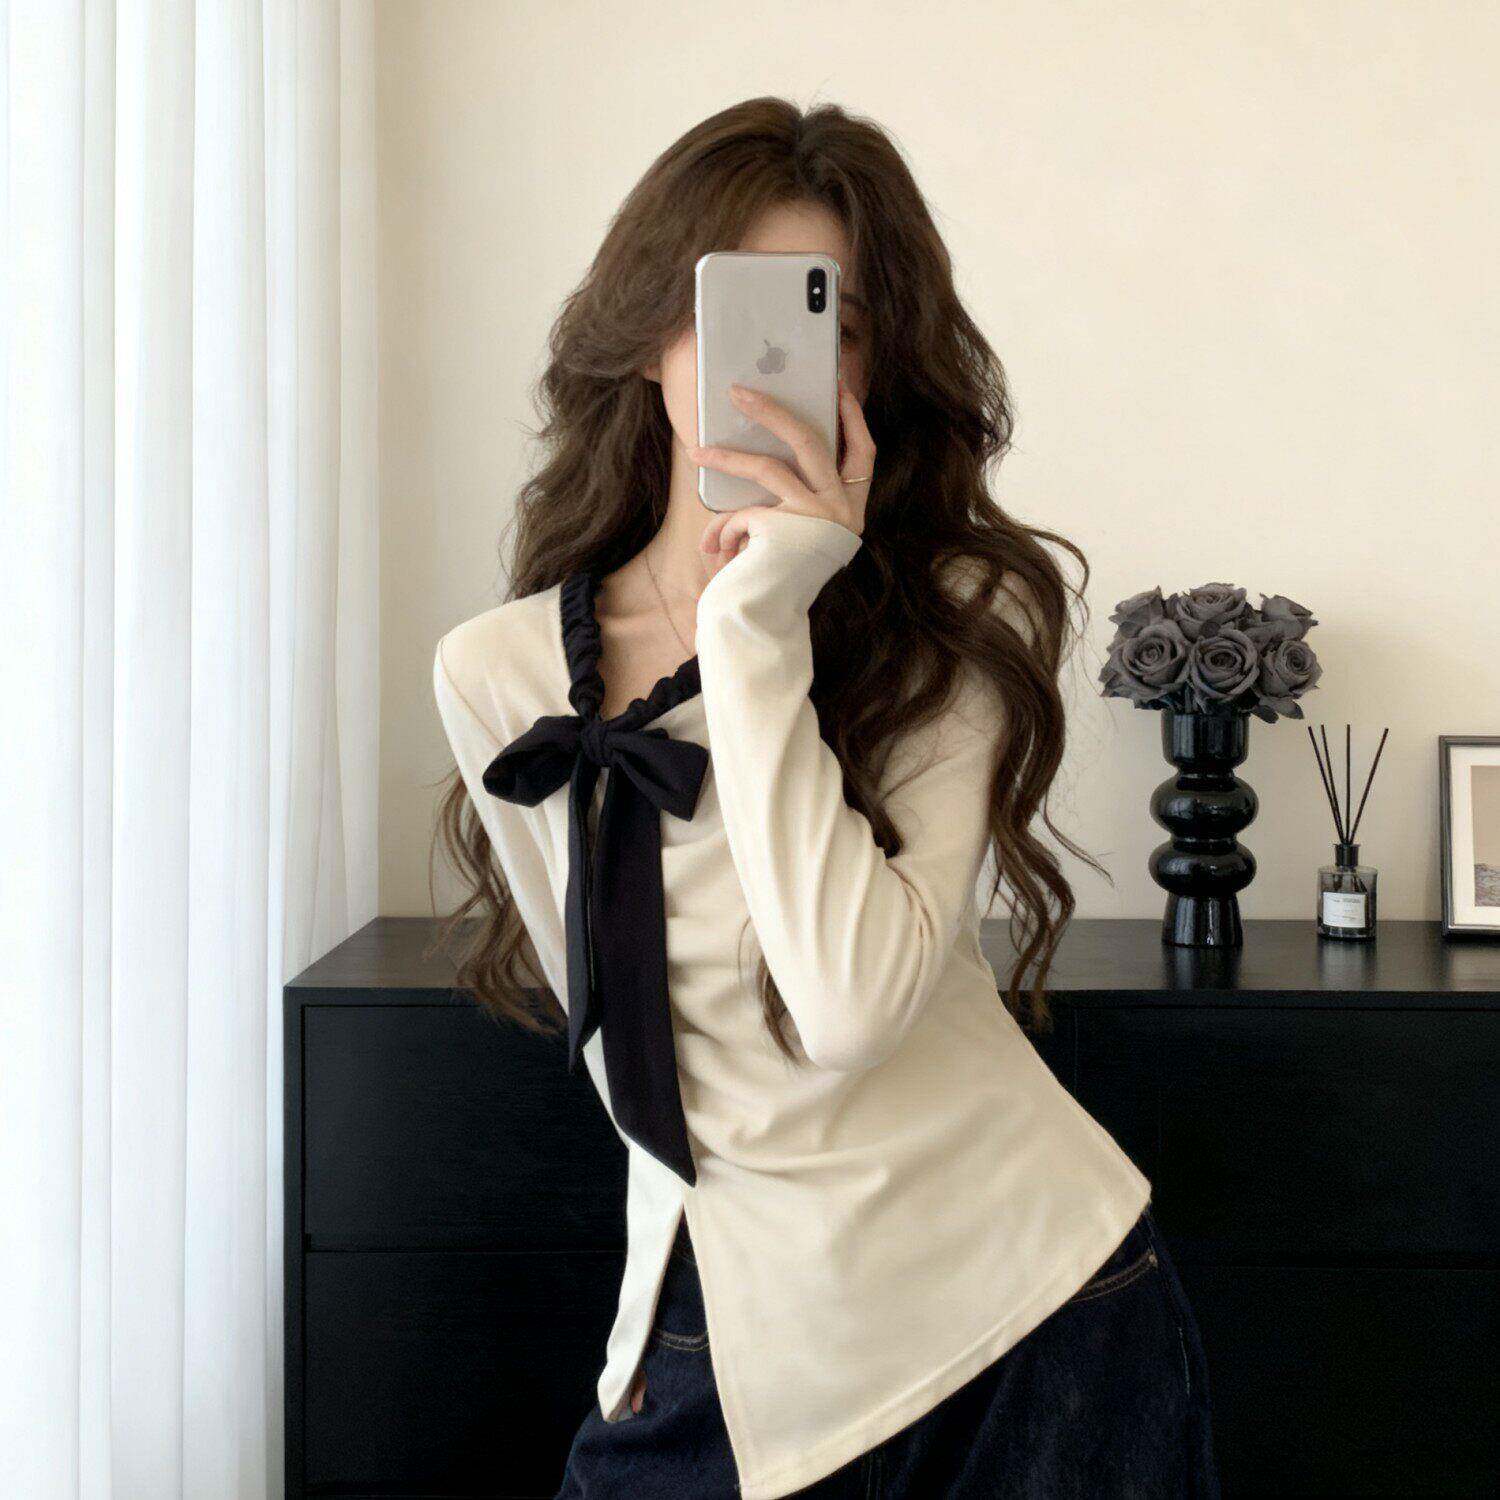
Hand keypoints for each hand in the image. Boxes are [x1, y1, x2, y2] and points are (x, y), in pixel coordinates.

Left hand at [692, 377, 874, 581]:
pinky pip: (744, 512)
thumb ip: (792, 498)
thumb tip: (763, 446)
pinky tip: (714, 550)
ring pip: (768, 468)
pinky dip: (724, 529)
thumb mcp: (793, 535)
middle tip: (740, 391)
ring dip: (728, 457)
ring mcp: (816, 520)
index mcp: (851, 512)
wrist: (766, 626)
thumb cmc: (776, 579)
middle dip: (773, 411)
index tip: (838, 387)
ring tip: (697, 449)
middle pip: (811, 441)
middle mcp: (842, 513)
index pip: (863, 454)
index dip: (854, 419)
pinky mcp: (784, 531)